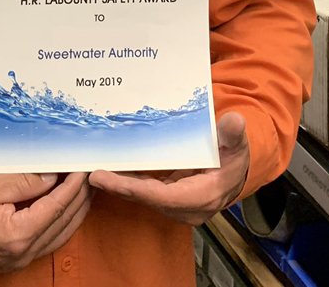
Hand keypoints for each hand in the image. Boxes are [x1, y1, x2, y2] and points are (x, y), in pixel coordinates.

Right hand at [0, 172, 92, 273]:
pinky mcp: (19, 258)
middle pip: (64, 221)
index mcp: (18, 234)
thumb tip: (53, 176)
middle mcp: (24, 252)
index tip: (82, 169)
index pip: (57, 206)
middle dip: (81, 197)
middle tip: (90, 175)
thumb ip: (26, 181)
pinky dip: (63, 222)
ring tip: (85, 190)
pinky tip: (68, 209)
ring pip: (62, 234)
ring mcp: (23, 259)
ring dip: (76, 210)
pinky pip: (51, 240)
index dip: (73, 185)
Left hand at [88, 112, 249, 226]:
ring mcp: (176, 204)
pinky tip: (110, 170)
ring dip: (119, 185)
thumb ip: (232, 134)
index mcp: (203, 196)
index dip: (134, 188)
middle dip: (119, 187)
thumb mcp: (237, 145)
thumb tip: (234, 121)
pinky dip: (128, 181)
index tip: (107, 179)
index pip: (163, 196)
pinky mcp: (168, 198)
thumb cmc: (234, 158)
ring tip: (94, 170)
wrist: (236, 173)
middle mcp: (186, 207)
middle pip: (147, 197)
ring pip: (143, 195)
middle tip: (92, 174)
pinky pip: (144, 190)